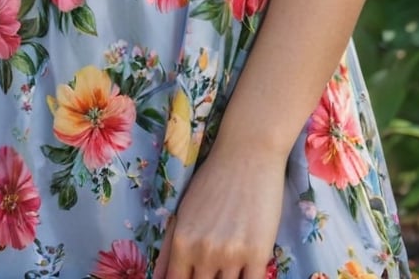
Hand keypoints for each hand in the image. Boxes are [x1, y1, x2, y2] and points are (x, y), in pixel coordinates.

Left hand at [152, 135, 285, 278]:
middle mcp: (203, 252)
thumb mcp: (183, 209)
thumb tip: (159, 277)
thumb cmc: (213, 178)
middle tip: (212, 268)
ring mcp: (232, 255)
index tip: (194, 275)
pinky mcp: (258, 253)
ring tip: (228, 267)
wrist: (248, 151)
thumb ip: (169, 246)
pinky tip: (245, 272)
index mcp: (182, 242)